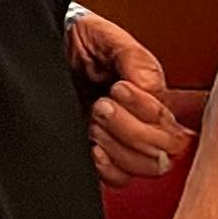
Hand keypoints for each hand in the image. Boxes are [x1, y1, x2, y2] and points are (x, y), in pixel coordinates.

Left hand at [66, 9, 191, 187]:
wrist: (41, 45)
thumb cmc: (76, 41)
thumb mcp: (106, 38)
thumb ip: (135, 60)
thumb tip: (150, 89)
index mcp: (152, 100)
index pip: (176, 129)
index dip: (149, 113)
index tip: (118, 87)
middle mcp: (141, 125)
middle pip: (164, 155)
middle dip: (132, 131)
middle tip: (102, 105)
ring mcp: (118, 143)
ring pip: (142, 169)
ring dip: (117, 146)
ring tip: (94, 120)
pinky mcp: (93, 153)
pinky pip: (116, 180)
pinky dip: (105, 165)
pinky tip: (91, 144)